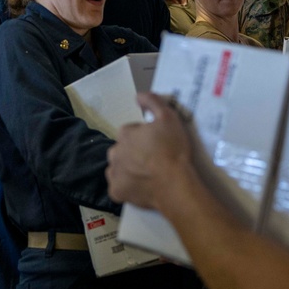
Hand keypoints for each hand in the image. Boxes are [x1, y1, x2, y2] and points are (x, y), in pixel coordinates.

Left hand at [107, 93, 193, 208]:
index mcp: (125, 134)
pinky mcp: (116, 192)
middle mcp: (114, 152)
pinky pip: (119, 187)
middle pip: (122, 149)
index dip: (145, 137)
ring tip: (147, 174)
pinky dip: (127, 186)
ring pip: (118, 168)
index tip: (157, 143)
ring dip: (128, 168)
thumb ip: (153, 102)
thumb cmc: (172, 149)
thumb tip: (138, 96)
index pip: (131, 132)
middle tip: (153, 159)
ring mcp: (114, 174)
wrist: (174, 184)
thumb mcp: (169, 117)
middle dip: (133, 152)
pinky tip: (141, 186)